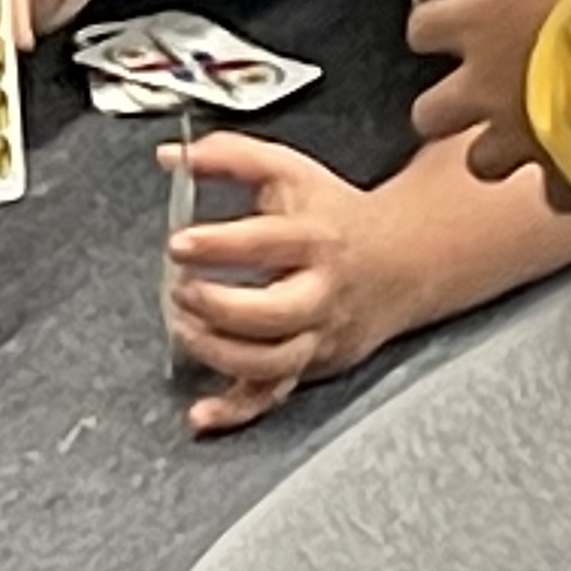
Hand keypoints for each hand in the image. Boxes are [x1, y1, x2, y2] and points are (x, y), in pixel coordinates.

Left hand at [164, 133, 428, 435]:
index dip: (220, 245)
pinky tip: (200, 415)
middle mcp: (320, 293)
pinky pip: (272, 398)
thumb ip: (229, 156)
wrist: (399, 261)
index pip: (267, 243)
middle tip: (180, 290)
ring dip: (219, 353)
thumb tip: (171, 156)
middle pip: (273, 314)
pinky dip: (235, 413)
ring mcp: (316, 335)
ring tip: (182, 327)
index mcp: (315, 239)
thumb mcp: (287, 170)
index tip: (178, 243)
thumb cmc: (331, 213)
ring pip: (271, 362)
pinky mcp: (307, 364)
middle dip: (220, 307)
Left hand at [407, 0, 570, 202]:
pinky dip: (565, 182)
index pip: (421, 29)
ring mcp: (520, 135)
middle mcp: (483, 84)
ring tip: (530, 133)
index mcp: (475, 20)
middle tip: (484, 90)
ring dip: (500, 150)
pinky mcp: (566, 171)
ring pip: (480, 162)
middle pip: (429, 113)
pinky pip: (553, 195)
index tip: (460, 21)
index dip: (439, 27)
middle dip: (450, 105)